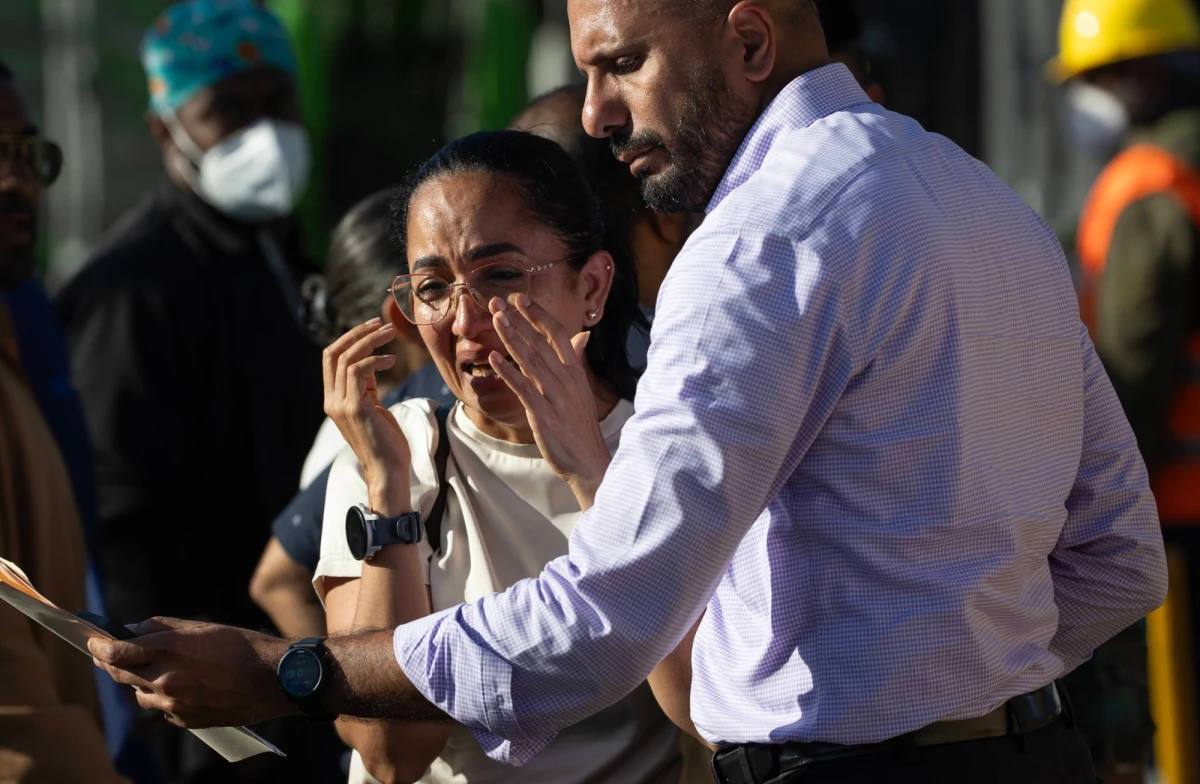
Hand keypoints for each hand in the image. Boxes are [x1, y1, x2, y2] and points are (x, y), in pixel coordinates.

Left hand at [88, 617, 294, 728]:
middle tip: (103, 655)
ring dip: (138, 682)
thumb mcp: (203, 627)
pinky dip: (161, 698)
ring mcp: (173, 703)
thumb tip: (136, 630)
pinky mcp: (184, 720)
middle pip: (122, 675)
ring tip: (149, 671)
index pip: (118, 651)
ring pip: (140, 695)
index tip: (92, 642)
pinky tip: (177, 687)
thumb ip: (165, 628)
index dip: (100, 647)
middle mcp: (166, 678)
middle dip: (109, 663)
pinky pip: (161, 710)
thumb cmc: (241, 647)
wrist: (270, 680)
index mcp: (169, 649)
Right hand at [323, 318, 411, 507]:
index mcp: (333, 399)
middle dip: (356, 333)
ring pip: (346, 358)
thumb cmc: (386, 441)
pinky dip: (375, 360)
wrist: (388, 470)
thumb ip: (366, 386)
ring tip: (390, 334)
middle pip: (333, 353)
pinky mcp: (354, 408)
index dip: (349, 339)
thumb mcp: (373, 406)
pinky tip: (391, 360)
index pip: (330, 359)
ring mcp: (340, 405)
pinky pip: (358, 371)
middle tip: (380, 323)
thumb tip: (372, 361)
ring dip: (370, 341)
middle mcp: (332, 401)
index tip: (372, 327)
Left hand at [487, 295, 611, 505]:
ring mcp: (555, 397)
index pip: (558, 334)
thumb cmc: (581, 426)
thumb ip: (577, 361)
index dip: (538, 315)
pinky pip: (523, 388)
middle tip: (497, 301)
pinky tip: (494, 358)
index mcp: (575, 372)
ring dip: (511, 338)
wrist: (589, 461)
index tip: (520, 299)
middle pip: (540, 343)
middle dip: (518, 320)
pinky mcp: (543, 414)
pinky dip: (508, 372)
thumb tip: (583, 336)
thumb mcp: (582, 390)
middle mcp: (566, 380)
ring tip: (495, 319)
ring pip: (530, 361)